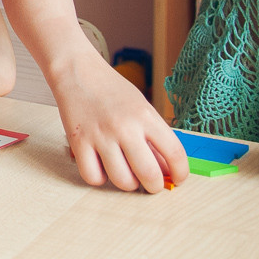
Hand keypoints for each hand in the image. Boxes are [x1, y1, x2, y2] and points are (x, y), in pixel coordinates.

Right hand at [54, 53, 185, 192]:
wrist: (77, 71)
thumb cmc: (112, 90)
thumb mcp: (141, 107)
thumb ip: (154, 138)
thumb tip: (166, 171)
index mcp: (146, 116)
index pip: (174, 154)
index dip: (180, 173)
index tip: (177, 178)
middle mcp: (125, 127)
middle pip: (149, 174)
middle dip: (154, 186)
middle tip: (151, 184)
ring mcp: (100, 135)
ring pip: (122, 181)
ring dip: (128, 184)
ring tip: (126, 174)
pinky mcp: (78, 142)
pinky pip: (93, 177)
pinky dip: (100, 178)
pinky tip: (102, 167)